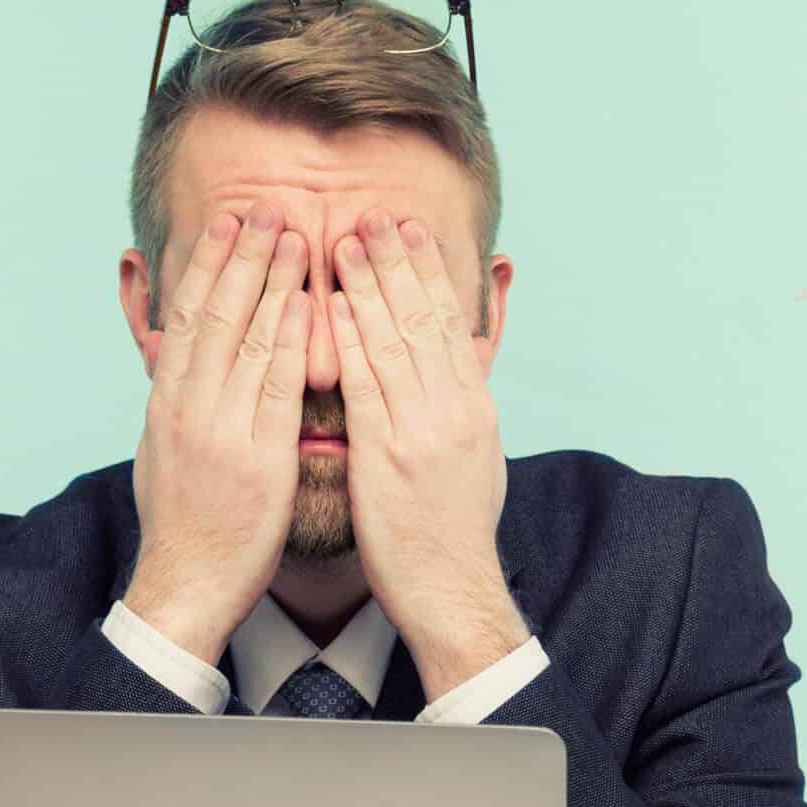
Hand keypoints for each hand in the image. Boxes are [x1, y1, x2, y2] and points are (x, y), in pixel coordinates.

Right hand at [125, 203, 312, 664]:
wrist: (187, 584)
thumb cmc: (185, 523)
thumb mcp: (165, 452)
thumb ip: (179, 403)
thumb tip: (182, 361)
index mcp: (167, 404)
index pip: (188, 318)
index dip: (209, 266)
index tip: (227, 225)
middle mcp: (190, 408)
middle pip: (217, 315)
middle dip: (243, 257)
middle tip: (265, 209)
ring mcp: (222, 431)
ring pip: (250, 340)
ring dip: (274, 284)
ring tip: (296, 238)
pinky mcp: (258, 458)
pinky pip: (279, 388)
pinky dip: (295, 341)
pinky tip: (311, 305)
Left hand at [330, 209, 528, 695]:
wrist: (453, 592)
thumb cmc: (452, 535)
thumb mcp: (475, 461)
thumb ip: (461, 410)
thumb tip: (457, 374)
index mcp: (474, 408)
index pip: (449, 324)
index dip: (429, 272)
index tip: (409, 231)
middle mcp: (454, 410)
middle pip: (424, 318)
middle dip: (398, 262)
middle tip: (375, 214)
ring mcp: (424, 431)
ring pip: (395, 341)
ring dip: (368, 285)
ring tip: (346, 240)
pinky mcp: (388, 457)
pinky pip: (366, 387)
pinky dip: (350, 341)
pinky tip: (332, 306)